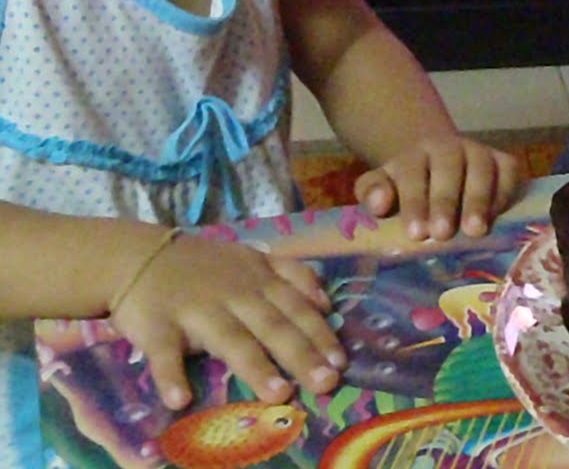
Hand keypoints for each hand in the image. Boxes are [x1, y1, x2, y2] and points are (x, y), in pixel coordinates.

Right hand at [109, 231, 344, 410]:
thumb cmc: (206, 266)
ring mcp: (196, 310)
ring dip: (256, 368)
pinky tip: (180, 400)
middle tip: (327, 383)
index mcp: (260, 280)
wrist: (139, 256)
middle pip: (273, 326)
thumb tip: (326, 302)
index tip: (342, 362)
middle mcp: (235, 295)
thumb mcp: (255, 259)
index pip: (297, 308)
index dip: (321, 334)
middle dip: (302, 355)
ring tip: (279, 395)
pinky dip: (170, 376)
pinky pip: (164, 354)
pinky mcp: (157, 326)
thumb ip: (293, 276)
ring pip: (231, 339)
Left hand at [355, 136, 524, 240]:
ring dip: (479, 200)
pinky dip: (504, 192)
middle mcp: (449, 148)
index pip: (412, 174)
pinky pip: (508, 172)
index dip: (414, 203)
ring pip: (481, 169)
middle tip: (443, 233)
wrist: (433, 162)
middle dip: (446, 202)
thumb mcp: (381, 186)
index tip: (416, 234)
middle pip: (449, 169)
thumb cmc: (406, 187)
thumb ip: (373, 193)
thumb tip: (379, 203)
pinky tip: (496, 217)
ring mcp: (479, 152)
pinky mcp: (503, 161)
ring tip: (475, 231)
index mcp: (414, 155)